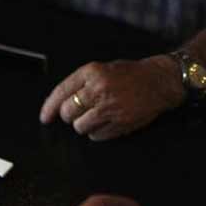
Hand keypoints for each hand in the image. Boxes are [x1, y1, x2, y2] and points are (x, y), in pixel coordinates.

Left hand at [40, 56, 184, 140]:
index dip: (49, 108)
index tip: (44, 118)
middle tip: (80, 112)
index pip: (61, 92)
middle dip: (70, 116)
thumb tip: (58, 104)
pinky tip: (107, 122)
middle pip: (67, 112)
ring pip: (79, 126)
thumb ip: (81, 84)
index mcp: (91, 73)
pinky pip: (95, 136)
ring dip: (84, 125)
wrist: (160, 80)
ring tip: (97, 115)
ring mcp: (109, 108)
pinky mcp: (119, 123)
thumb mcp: (102, 69)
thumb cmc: (130, 74)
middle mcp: (98, 90)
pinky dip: (97, 132)